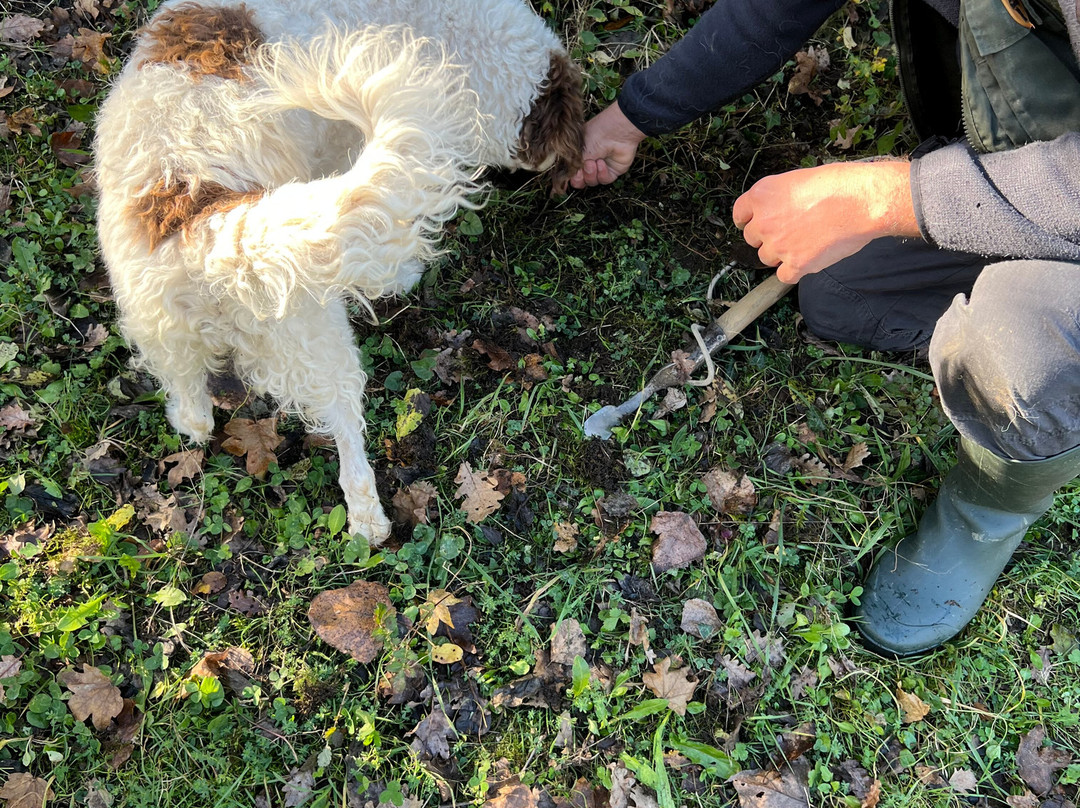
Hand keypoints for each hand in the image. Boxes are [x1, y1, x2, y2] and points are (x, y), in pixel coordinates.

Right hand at [568, 102, 646, 188]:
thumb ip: (571, 166)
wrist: (617, 130)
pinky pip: (604, 180)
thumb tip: (563, 182)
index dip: (568, 177)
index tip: (566, 179)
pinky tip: (602, 163)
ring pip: (592, 182)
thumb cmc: (596, 134)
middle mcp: (588, 161)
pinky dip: (602, 174)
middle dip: (580, 178)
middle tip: (582, 168)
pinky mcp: (613, 170)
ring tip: (594, 162)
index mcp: (578, 154)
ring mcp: (601, 167)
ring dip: (591, 174)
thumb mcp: (579, 150)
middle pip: (580, 181)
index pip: (570, 172)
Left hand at [732, 161, 918, 282]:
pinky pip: (784, 276)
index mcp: (762, 196)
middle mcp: (764, 222)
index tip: (750, 224)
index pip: (740, 214)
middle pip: (752, 238)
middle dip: (766, 237)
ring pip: (767, 258)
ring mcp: (778, 245)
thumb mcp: (798, 179)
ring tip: (804, 243)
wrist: (861, 202)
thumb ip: (780, 197)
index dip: (747, 220)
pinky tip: (806, 261)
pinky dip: (793, 271)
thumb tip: (778, 210)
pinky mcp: (795, 265)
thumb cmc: (838, 185)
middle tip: (788, 232)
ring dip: (780, 254)